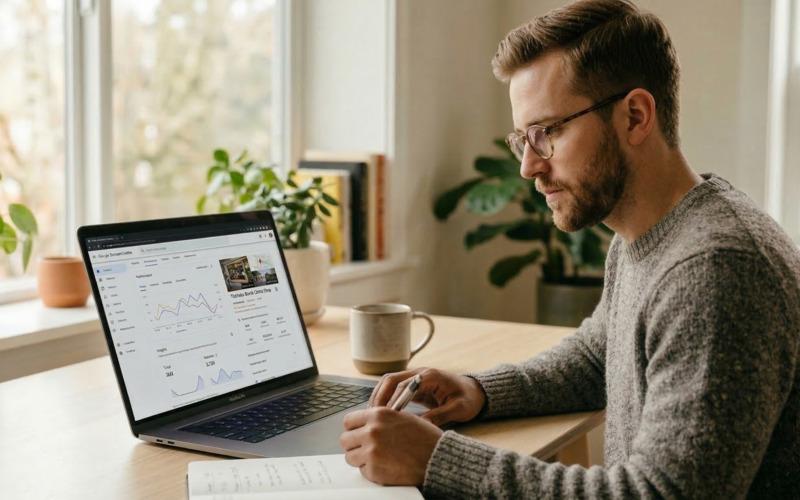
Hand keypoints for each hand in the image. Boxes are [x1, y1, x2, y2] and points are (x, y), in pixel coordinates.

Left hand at [339, 407, 442, 484]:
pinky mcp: (374, 470)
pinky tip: (385, 466)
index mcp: (378, 415)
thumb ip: (380, 419)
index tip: (358, 433)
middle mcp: (372, 431)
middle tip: (365, 448)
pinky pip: (362, 471)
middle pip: (345, 439)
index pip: (348, 421)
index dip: (353, 428)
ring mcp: (371, 452)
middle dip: (354, 444)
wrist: (438, 458)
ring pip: (350, 457)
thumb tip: (364, 424)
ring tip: (377, 458)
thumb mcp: (402, 417)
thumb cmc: (425, 438)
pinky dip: (370, 470)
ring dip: (360, 458)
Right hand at [368, 367, 486, 426]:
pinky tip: (381, 413)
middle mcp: (419, 373)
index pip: (404, 384)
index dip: (392, 399)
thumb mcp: (458, 409)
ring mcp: (415, 377)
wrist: (475, 391)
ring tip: (373, 415)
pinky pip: (394, 389)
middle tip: (373, 416)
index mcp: (430, 376)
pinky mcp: (413, 385)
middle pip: (391, 379)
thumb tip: (419, 426)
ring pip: (389, 382)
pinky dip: (385, 398)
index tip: (386, 416)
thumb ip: (439, 416)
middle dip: (380, 396)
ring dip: (379, 396)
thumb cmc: (468, 399)